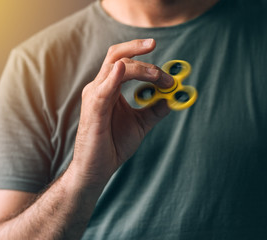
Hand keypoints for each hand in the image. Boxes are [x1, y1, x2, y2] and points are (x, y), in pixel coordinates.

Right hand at [70, 39, 173, 186]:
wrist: (96, 169)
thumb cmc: (112, 145)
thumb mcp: (140, 124)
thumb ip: (154, 109)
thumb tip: (172, 97)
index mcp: (108, 89)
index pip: (125, 63)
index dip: (148, 63)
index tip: (169, 77)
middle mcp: (99, 88)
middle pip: (117, 56)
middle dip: (137, 48)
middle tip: (155, 45)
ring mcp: (94, 97)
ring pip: (115, 67)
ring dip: (139, 67)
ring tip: (158, 76)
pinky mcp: (93, 110)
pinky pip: (103, 89)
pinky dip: (114, 76)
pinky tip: (124, 68)